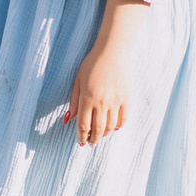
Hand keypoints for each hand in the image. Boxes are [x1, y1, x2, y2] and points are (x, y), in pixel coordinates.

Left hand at [64, 0, 148, 146]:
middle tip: (90, 143)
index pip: (84, 125)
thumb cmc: (91, 64)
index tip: (80, 142)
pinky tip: (114, 128)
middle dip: (93, 139)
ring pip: (111, 127)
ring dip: (105, 134)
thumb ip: (74, 102)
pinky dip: (118, 126)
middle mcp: (102, 102)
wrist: (113, 51)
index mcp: (88, 98)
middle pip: (98, 129)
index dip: (81, 136)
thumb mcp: (78, 81)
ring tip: (100, 136)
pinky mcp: (127, 98)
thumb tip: (68, 120)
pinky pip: (123, 119)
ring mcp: (116, 101)